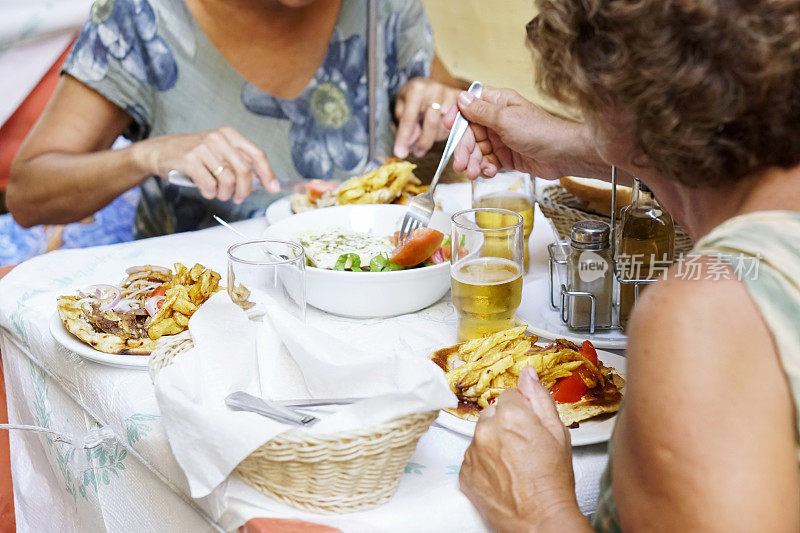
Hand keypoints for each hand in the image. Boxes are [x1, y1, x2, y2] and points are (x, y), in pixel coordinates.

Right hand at [141, 127, 278, 202]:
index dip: (267, 173)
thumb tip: (261, 181)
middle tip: (237, 198)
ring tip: (218, 193)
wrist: (159, 151)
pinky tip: (206, 190)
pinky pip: (209, 185)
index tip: (274, 188)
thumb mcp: (218, 151)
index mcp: (229, 135)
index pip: (256, 154)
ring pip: (228, 180)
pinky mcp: (189, 160)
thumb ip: (238, 163)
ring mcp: (203, 148)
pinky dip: (210, 193)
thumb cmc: (193, 155)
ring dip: (225, 194)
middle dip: (244, 190)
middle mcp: (217, 138)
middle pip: (244, 171)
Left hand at [394, 77, 460, 158]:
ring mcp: (451, 96)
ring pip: (445, 127)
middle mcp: (436, 90)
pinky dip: (444, 133)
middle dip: (423, 143)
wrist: (428, 84)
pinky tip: (436, 132)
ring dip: (433, 138)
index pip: (410, 118)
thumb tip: (413, 141)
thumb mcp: (401, 106)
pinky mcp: (461, 104)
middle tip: (416, 153)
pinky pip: (455, 126)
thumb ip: (405, 122)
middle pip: (431, 124)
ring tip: (425, 138)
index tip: (400, 153)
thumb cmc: (412, 96)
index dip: (404, 138)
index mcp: (417, 89)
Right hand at [443, 88, 595, 179]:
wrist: (563, 154)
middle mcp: (498, 120)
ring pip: (478, 150)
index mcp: (498, 103)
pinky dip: (486, 168)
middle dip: (464, 150)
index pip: (469, 107)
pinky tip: (489, 173)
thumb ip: (480, 111)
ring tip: (473, 174)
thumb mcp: (505, 119)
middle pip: (470, 133)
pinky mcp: (507, 156)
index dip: (456, 117)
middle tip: (461, 165)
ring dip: (474, 162)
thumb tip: (461, 97)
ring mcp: (502, 138)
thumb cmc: (540, 131)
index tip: (447, 128)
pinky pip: (488, 162)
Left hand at [460, 367, 587, 532]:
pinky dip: (484, 463)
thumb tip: (528, 375)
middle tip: (524, 447)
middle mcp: (486, 430)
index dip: (522, 410)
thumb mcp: (557, 433)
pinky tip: (503, 474)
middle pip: (492, 414)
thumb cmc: (552, 482)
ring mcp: (472, 452)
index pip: (509, 395)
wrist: (539, 522)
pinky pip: (472, 457)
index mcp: (510, 415)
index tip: (529, 425)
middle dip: (505, 424)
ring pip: (481, 435)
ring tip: (515, 464)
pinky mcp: (464, 472)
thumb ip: (540, 398)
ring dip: (494, 443)